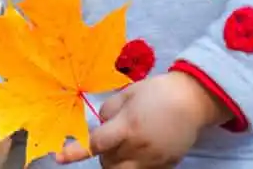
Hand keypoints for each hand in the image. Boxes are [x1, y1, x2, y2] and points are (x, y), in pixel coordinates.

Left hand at [55, 72, 230, 167]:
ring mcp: (152, 160)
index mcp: (128, 126)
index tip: (59, 157)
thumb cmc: (158, 91)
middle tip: (113, 138)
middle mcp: (138, 148)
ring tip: (127, 145)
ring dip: (117, 163)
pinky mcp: (165, 166)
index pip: (95, 145)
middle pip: (107, 164)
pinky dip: (136, 164)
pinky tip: (144, 148)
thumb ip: (109, 109)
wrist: (193, 100)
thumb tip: (98, 125)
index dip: (74, 151)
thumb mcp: (129, 93)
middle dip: (104, 155)